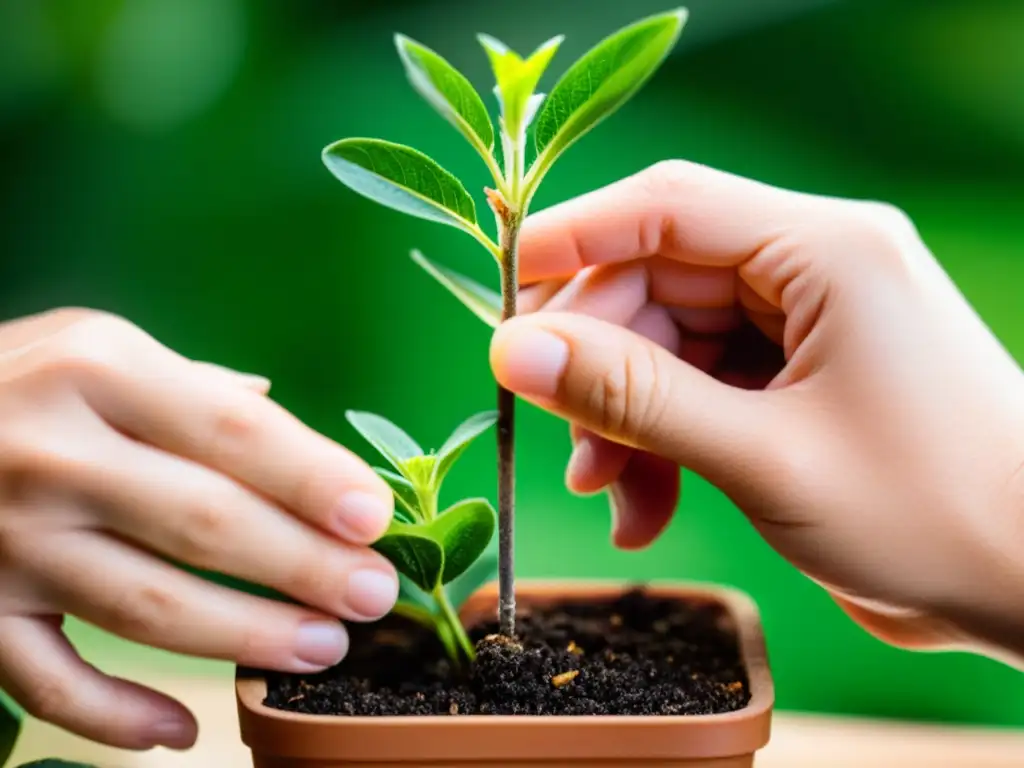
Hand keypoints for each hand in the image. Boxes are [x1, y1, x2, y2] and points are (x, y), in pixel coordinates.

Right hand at [0, 309, 398, 748]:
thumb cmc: (13, 378)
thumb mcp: (91, 345)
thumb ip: (185, 383)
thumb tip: (270, 407)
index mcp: (97, 368)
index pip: (235, 432)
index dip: (315, 479)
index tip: (375, 518)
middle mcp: (49, 453)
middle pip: (205, 524)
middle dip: (305, 565)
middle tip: (373, 593)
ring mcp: (5, 540)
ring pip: (147, 608)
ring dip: (246, 636)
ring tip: (320, 648)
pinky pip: (49, 682)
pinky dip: (118, 716)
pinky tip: (183, 729)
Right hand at [490, 160, 1023, 664]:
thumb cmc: (930, 516)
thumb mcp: (763, 456)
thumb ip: (633, 398)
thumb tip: (515, 350)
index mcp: (827, 251)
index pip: (669, 205)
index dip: (573, 238)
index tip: (500, 293)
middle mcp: (815, 269)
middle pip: (658, 280)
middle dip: (599, 361)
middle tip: (557, 435)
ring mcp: (806, 323)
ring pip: (670, 341)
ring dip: (625, 415)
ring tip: (607, 494)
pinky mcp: (797, 376)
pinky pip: (700, 385)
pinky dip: (662, 440)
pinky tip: (645, 507)